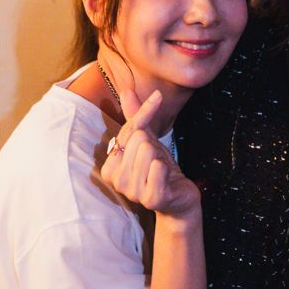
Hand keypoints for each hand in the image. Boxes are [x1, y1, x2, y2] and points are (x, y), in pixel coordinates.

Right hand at [101, 89, 199, 219]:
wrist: (179, 197)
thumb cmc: (160, 169)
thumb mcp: (148, 140)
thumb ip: (136, 117)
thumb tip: (126, 89)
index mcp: (110, 167)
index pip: (127, 129)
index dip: (145, 116)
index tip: (158, 98)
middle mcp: (116, 181)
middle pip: (138, 139)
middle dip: (154, 146)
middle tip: (157, 162)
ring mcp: (131, 191)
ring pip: (147, 151)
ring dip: (161, 158)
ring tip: (161, 171)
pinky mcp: (150, 199)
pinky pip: (158, 168)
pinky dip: (166, 168)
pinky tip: (166, 178)